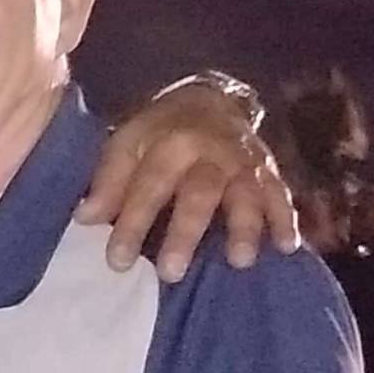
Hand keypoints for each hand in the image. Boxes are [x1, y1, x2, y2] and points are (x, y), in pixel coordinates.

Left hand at [76, 77, 296, 280]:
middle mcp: (212, 150)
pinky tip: (287, 247)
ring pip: (247, 194)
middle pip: (200, 193)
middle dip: (186, 233)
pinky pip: (280, 194)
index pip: (148, 185)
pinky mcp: (268, 170)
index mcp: (170, 141)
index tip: (118, 261)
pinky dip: (285, 219)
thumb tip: (86, 219)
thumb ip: (109, 180)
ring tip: (240, 262)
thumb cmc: (159, 132)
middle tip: (171, 272)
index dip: (133, 224)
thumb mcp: (126, 142)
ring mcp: (244, 161)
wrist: (210, 99)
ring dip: (245, 228)